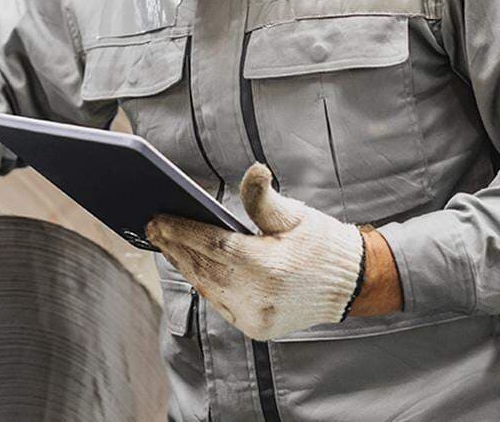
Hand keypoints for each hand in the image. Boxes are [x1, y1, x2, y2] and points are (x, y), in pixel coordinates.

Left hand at [147, 163, 364, 341]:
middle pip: (204, 266)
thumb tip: (254, 171)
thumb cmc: (319, 243)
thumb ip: (265, 198)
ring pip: (207, 286)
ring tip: (164, 242)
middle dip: (174, 245)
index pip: (213, 245)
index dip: (181, 230)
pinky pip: (219, 302)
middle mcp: (260, 297)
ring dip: (184, 263)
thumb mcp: (295, 215)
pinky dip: (202, 281)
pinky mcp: (256, 328)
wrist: (349, 285)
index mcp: (269, 266)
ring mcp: (256, 317)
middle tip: (151, 226)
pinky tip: (188, 264)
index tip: (157, 218)